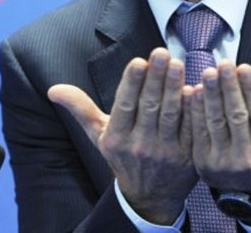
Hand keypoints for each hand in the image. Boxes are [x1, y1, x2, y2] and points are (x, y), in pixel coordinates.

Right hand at [47, 48, 196, 223]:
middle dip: (156, 79)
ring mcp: (165, 152)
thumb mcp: (99, 135)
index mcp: (116, 138)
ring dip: (175, 88)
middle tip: (162, 54)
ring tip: (177, 64)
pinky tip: (197, 88)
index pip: (124, 106)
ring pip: (171, 115)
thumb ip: (80, 108)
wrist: (150, 197)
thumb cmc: (123, 156)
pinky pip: (192, 128)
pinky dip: (194, 108)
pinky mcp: (188, 156)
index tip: (138, 61)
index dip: (131, 84)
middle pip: (149, 107)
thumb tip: (53, 89)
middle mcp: (139, 146)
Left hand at [188, 63, 250, 193]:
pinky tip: (194, 90)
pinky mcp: (203, 164)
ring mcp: (224, 163)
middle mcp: (248, 160)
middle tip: (223, 63)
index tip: (244, 67)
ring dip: (210, 96)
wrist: (249, 191)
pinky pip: (199, 133)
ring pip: (216, 123)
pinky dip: (195, 111)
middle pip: (237, 117)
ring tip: (208, 72)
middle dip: (229, 88)